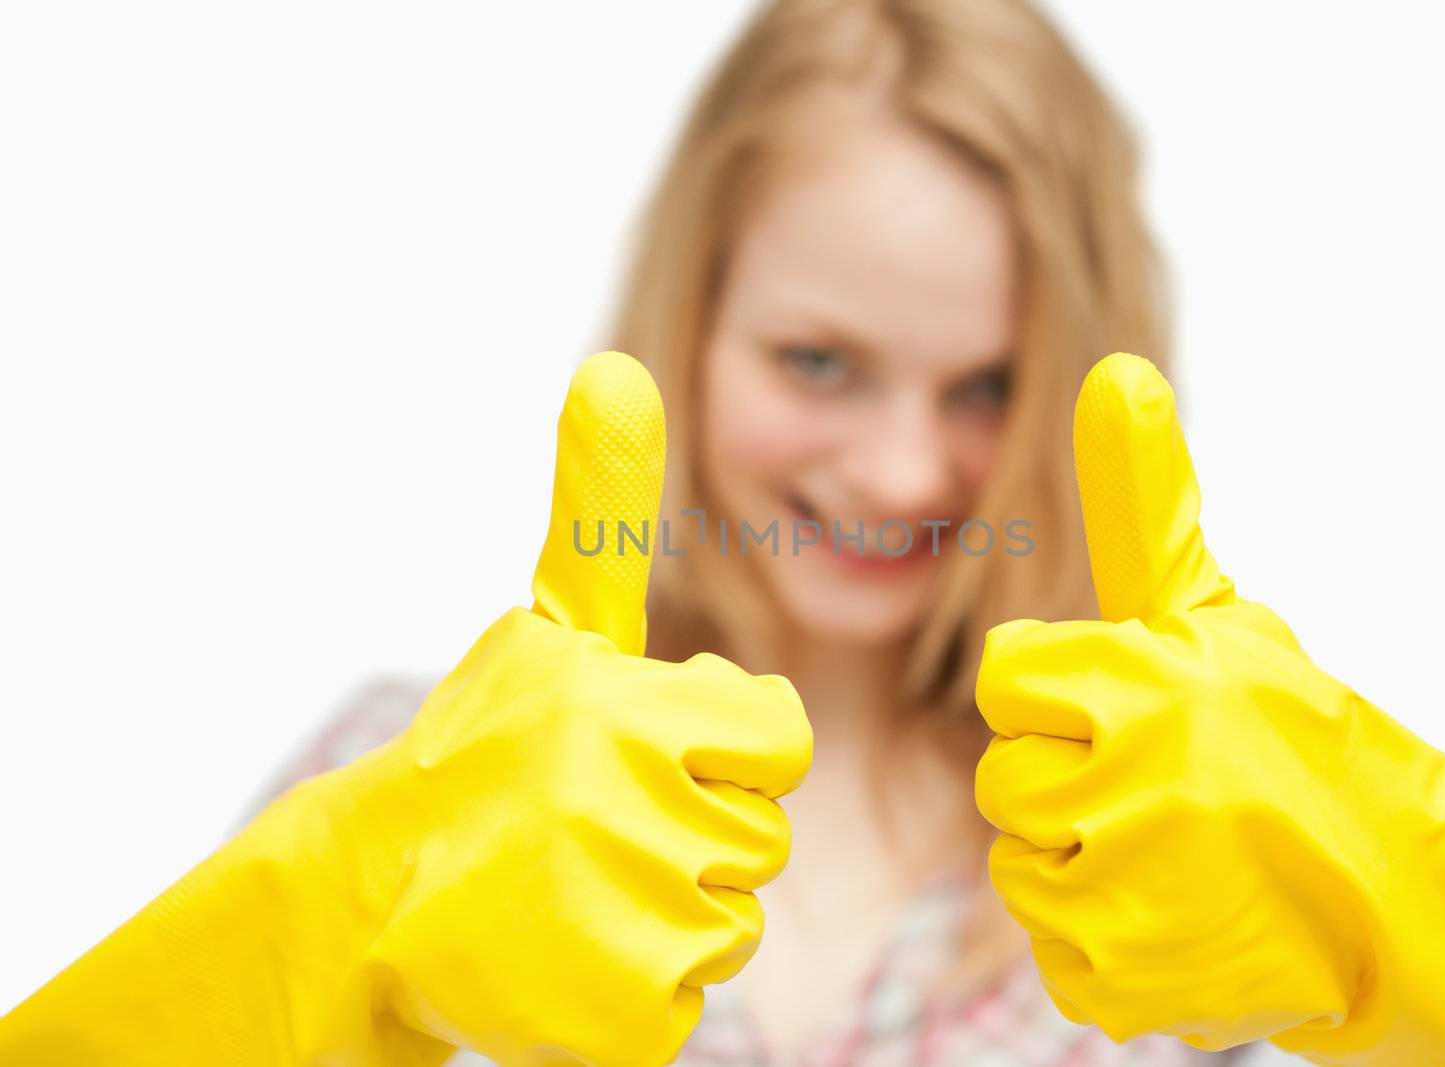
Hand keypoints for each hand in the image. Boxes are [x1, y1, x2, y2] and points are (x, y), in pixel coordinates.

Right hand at [0, 351, 812, 1066]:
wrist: (368, 900)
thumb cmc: (485, 753)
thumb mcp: (548, 629)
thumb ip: (598, 509)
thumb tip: (616, 366)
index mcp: (633, 713)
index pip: (776, 736)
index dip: (720, 748)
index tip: (644, 756)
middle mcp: (635, 814)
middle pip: (758, 832)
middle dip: (690, 830)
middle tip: (588, 828)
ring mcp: (627, 922)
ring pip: (728, 919)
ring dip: (664, 908)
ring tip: (569, 886)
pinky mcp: (618, 1016)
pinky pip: (685, 996)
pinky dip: (634, 984)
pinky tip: (560, 952)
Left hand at [973, 353, 1444, 1063]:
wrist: (1399, 893)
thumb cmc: (1291, 736)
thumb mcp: (1218, 613)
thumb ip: (1146, 504)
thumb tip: (1116, 373)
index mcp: (1143, 682)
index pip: (1009, 677)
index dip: (1065, 695)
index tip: (1132, 712)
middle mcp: (1130, 782)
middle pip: (1007, 775)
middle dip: (1072, 780)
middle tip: (1163, 790)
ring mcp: (1127, 889)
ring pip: (1020, 863)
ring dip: (1083, 860)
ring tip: (1174, 852)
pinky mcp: (1125, 978)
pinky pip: (1055, 945)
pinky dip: (1106, 938)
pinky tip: (1177, 914)